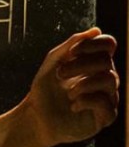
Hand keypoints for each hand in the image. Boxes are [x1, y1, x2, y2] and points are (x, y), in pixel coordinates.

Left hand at [24, 28, 118, 146]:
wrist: (36, 116)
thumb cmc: (45, 88)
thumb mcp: (53, 62)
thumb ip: (71, 45)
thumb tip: (96, 30)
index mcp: (93, 63)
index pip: (108, 44)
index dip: (92, 43)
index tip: (72, 51)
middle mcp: (105, 78)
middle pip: (106, 61)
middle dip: (80, 64)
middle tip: (60, 73)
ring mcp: (108, 97)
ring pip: (110, 80)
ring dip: (82, 84)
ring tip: (68, 93)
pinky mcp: (105, 117)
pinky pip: (105, 103)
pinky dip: (85, 101)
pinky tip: (74, 105)